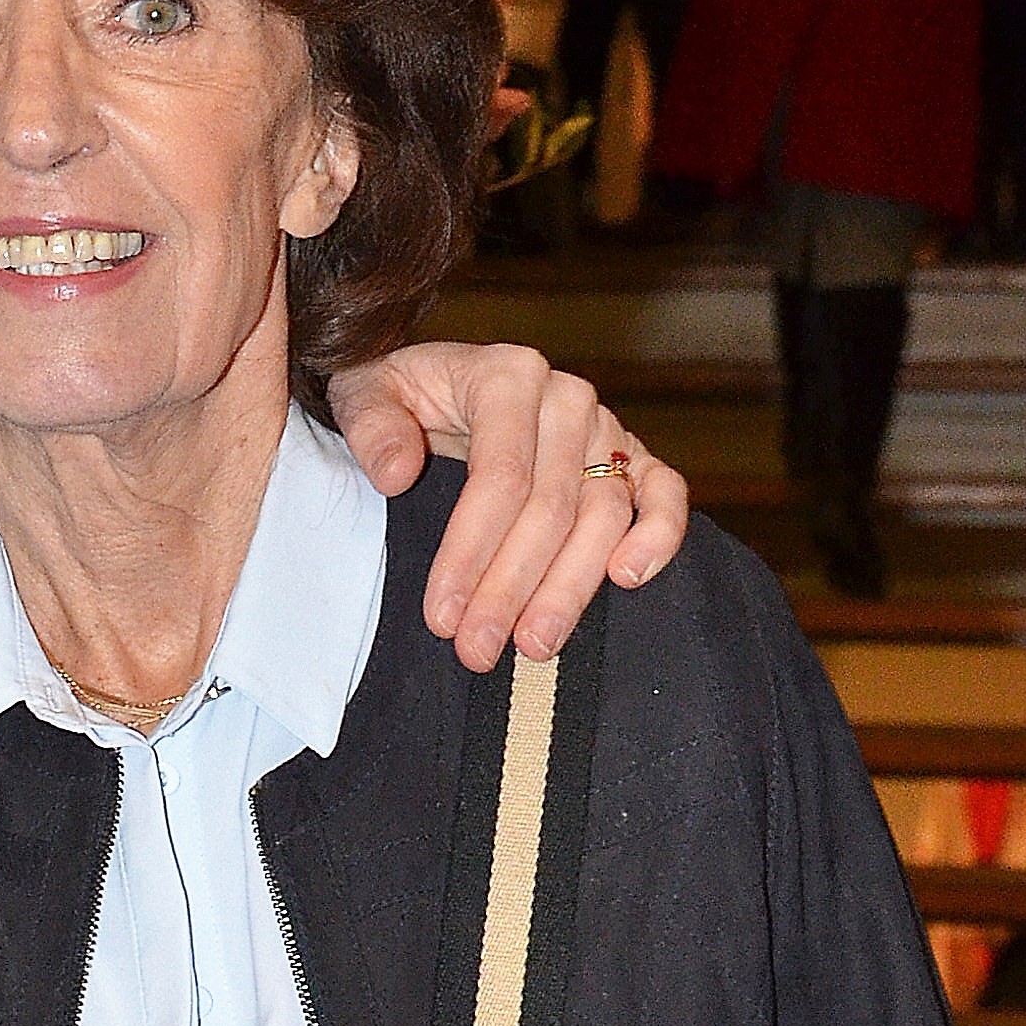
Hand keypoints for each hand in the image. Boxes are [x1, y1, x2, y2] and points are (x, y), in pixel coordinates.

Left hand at [327, 339, 687, 669]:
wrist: (433, 387)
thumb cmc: (400, 398)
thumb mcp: (363, 396)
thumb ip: (372, 427)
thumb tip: (397, 473)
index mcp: (506, 376)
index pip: (499, 477)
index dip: (472, 552)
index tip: (442, 615)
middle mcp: (564, 399)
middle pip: (550, 507)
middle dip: (511, 588)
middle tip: (477, 649)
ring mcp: (604, 428)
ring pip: (603, 515)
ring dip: (570, 588)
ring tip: (534, 645)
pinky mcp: (630, 458)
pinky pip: (663, 493)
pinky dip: (659, 535)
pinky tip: (627, 580)